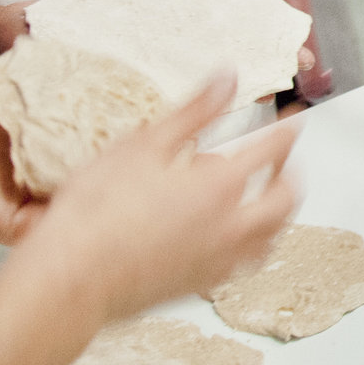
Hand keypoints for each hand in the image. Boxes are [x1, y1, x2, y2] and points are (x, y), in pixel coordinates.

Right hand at [21, 79, 299, 325]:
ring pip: (272, 235)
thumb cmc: (96, 212)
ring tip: (270, 196)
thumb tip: (227, 80)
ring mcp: (218, 260)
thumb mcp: (143, 144)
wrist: (69, 278)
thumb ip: (194, 111)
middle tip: (283, 155)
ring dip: (279, 211)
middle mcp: (230, 226)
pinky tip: (237, 238)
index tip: (294, 116)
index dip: (289, 128)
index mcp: (220, 186)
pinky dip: (254, 245)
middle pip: (285, 197)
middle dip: (290, 171)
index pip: (273, 148)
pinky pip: (245, 264)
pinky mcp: (199, 284)